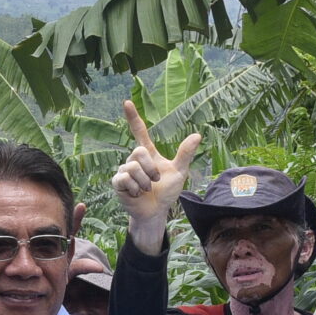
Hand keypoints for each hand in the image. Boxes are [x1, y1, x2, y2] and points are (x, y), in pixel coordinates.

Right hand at [112, 101, 200, 254]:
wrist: (156, 212)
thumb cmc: (167, 192)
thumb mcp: (179, 172)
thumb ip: (185, 154)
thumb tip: (197, 135)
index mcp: (148, 154)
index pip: (139, 132)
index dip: (134, 118)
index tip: (127, 102)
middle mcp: (134, 160)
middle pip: (138, 151)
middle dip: (150, 168)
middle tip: (155, 180)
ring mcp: (124, 170)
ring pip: (132, 167)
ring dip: (144, 182)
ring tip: (146, 189)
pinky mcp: (118, 182)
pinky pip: (125, 179)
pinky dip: (135, 188)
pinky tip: (136, 194)